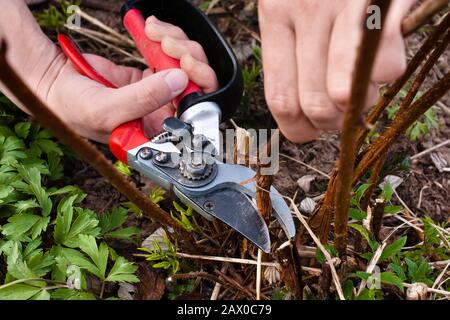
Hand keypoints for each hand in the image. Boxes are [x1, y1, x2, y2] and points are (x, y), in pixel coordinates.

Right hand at [44, 16, 217, 142]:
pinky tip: (152, 29)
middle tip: (171, 44)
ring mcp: (157, 92)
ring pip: (185, 66)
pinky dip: (165, 38)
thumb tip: (179, 81)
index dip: (200, 90)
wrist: (52, 82)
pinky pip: (168, 54)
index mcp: (157, 133)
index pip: (194, 115)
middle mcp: (161, 114)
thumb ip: (144, 99)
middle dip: (189, 59)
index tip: (188, 67)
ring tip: (155, 33)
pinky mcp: (148, 74)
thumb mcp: (108, 110)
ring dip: (176, 44)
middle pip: (195, 86)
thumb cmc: (75, 109)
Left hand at [258, 0, 415, 142]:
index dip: (298, 128)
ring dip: (363, 101)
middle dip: (334, 123)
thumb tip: (307, 112)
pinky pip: (386, 67)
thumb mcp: (293, 5)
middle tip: (344, 111)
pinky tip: (383, 54)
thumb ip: (295, 54)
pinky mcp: (380, 3)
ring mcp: (344, 7)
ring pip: (348, 93)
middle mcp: (305, 12)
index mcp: (276, 16)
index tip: (311, 130)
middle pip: (315, 104)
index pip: (280, 99)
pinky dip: (387, 72)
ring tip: (363, 81)